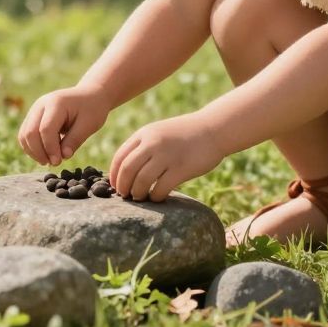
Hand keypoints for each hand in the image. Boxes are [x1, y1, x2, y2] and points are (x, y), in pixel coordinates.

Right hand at [17, 85, 109, 165]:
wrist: (89, 95)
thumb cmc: (92, 109)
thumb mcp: (89, 125)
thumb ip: (74, 140)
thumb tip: (63, 156)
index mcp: (56, 103)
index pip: (46, 129)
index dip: (50, 148)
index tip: (59, 161)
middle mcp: (41, 104)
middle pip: (30, 132)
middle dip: (39, 152)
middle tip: (54, 163)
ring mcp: (35, 109)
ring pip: (24, 135)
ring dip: (33, 151)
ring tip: (50, 160)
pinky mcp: (33, 116)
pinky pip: (25, 134)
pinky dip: (32, 147)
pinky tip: (46, 154)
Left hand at [109, 114, 223, 201]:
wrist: (213, 129)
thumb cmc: (185, 135)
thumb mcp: (159, 132)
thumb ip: (143, 146)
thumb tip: (125, 170)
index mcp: (145, 134)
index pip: (119, 157)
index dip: (114, 175)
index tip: (115, 187)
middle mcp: (153, 143)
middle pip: (127, 170)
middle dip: (123, 187)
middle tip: (125, 196)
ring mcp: (167, 155)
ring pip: (141, 180)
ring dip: (137, 193)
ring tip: (141, 197)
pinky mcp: (181, 168)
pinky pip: (160, 188)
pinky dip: (155, 196)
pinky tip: (157, 197)